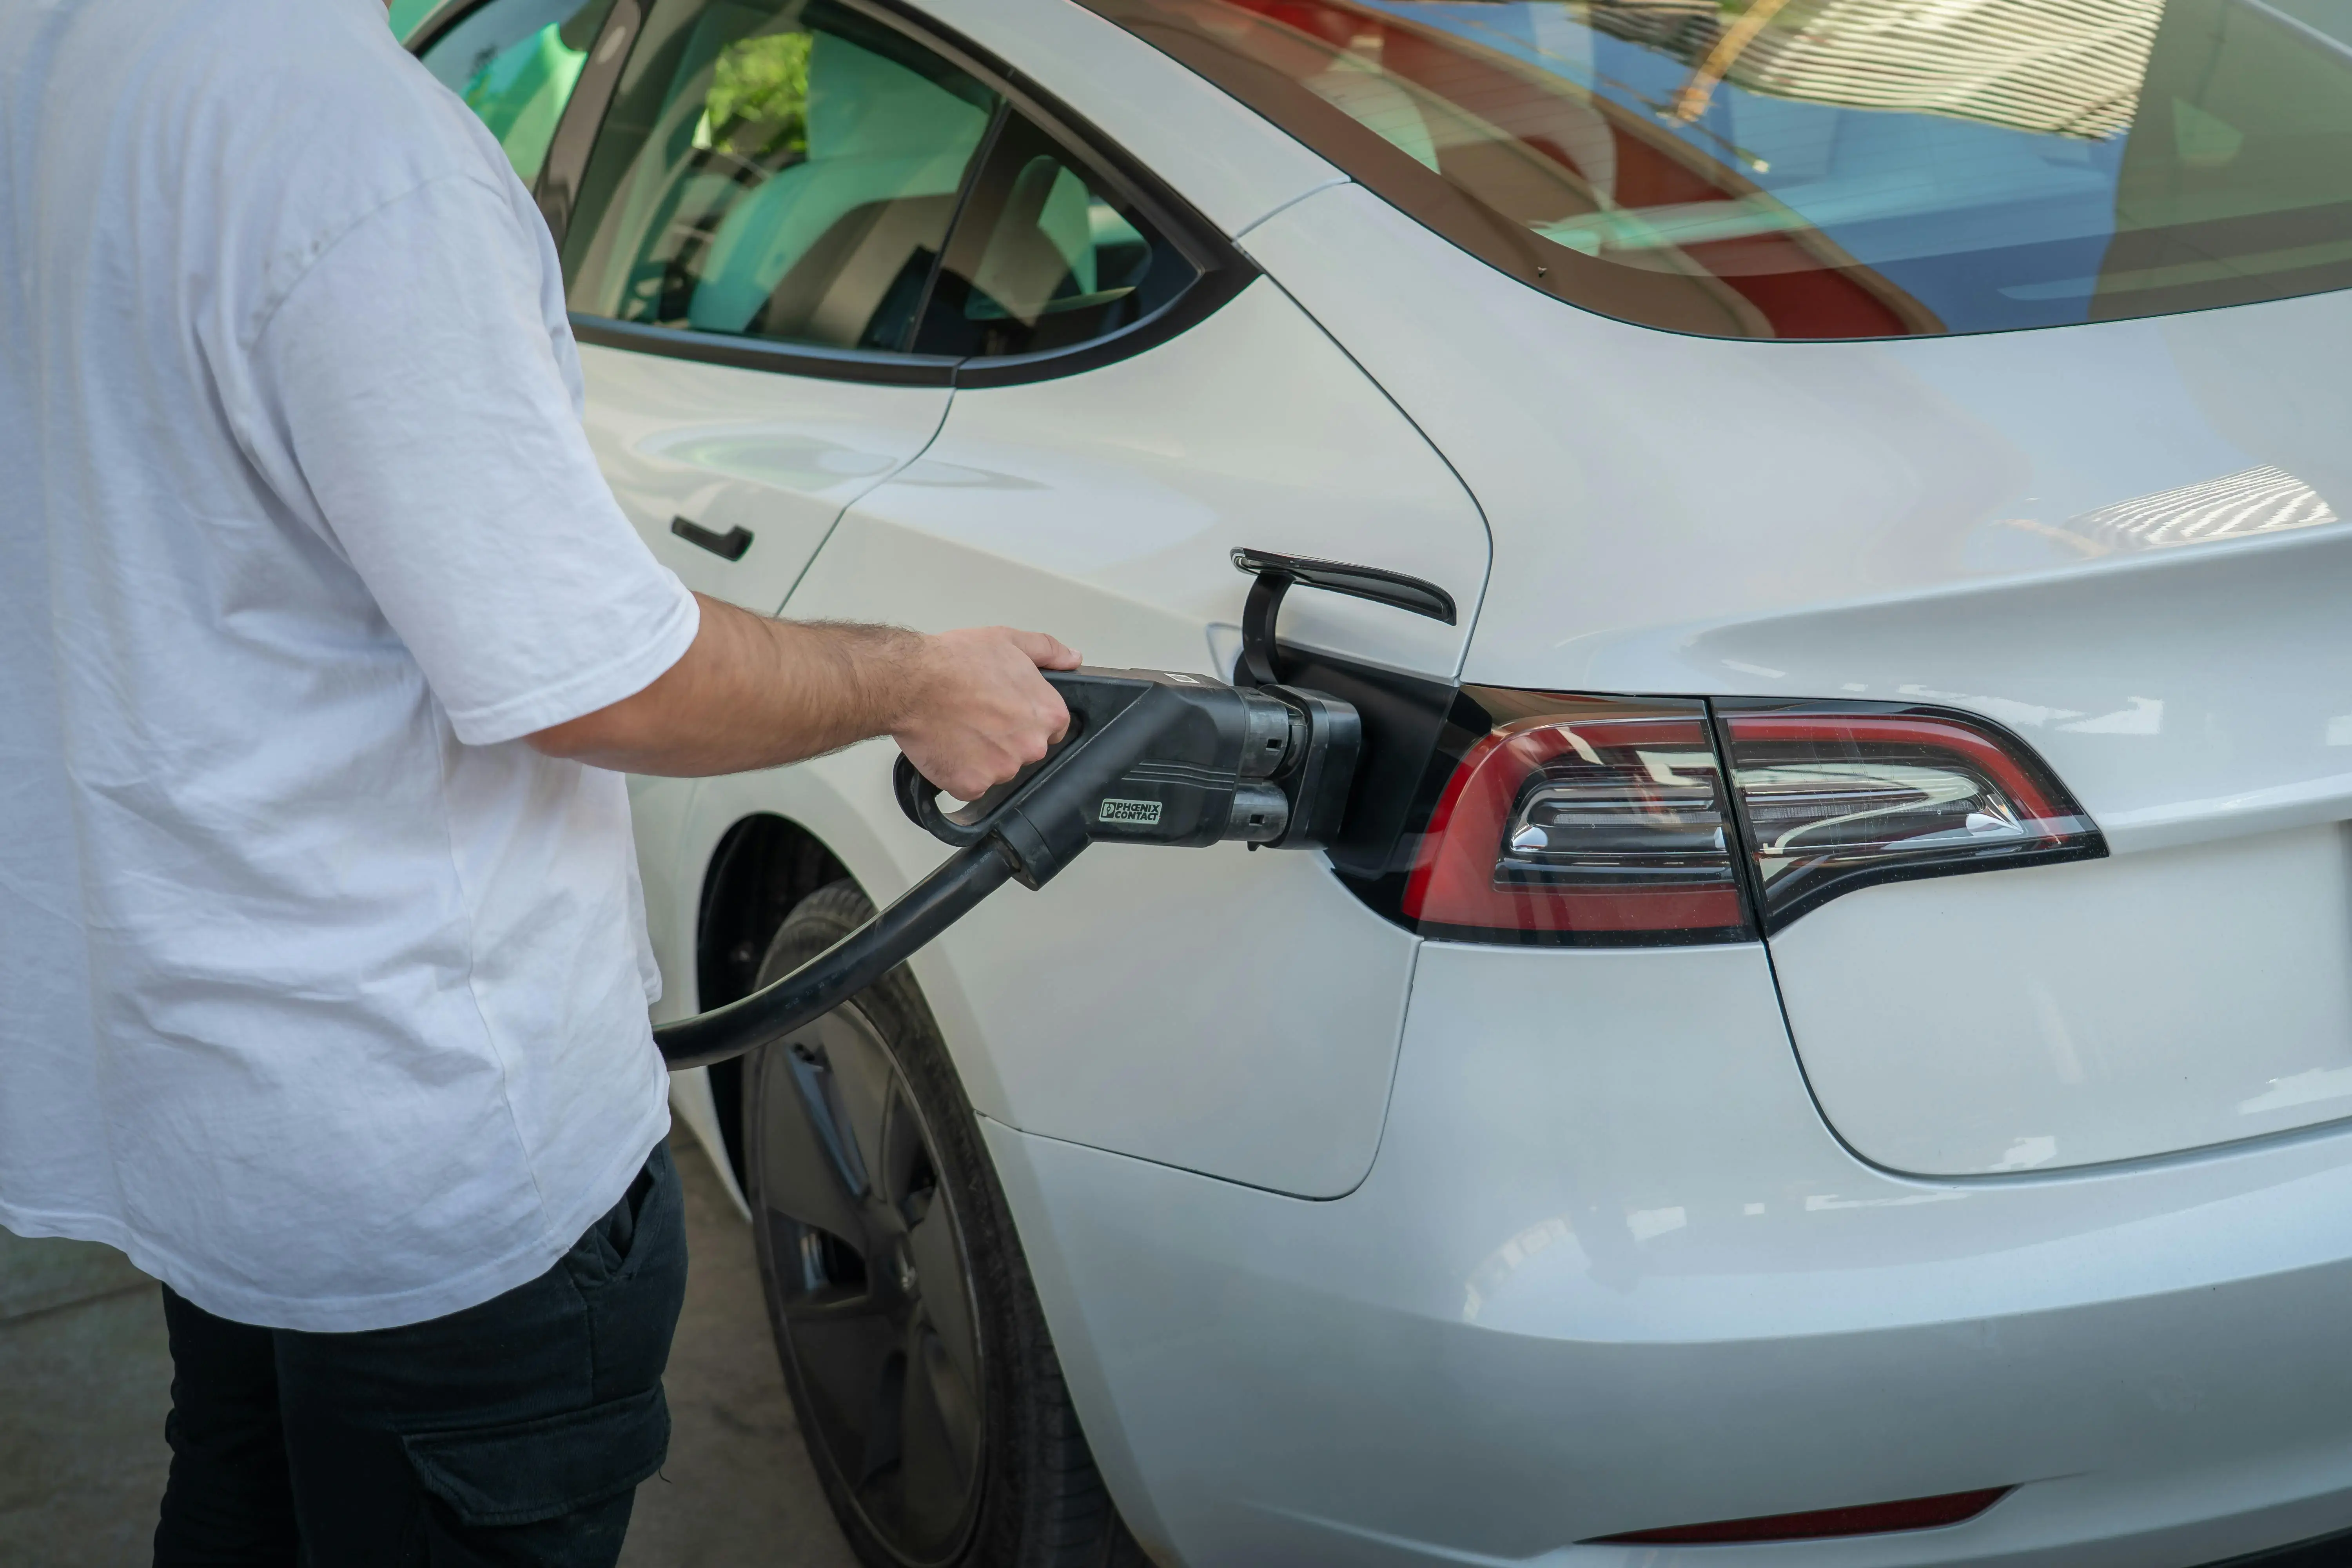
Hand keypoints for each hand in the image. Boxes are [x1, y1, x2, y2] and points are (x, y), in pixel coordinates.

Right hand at [893, 627, 1081, 799]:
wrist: (912, 682)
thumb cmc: (956, 661)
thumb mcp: (1009, 641)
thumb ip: (1048, 651)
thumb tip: (1073, 658)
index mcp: (1047, 714)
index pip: (1051, 728)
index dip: (1026, 717)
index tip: (1005, 709)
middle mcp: (1031, 746)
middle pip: (1024, 750)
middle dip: (1004, 737)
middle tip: (976, 714)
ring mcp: (1002, 770)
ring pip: (996, 769)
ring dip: (980, 755)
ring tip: (958, 727)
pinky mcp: (972, 786)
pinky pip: (970, 785)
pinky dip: (959, 771)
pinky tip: (947, 746)